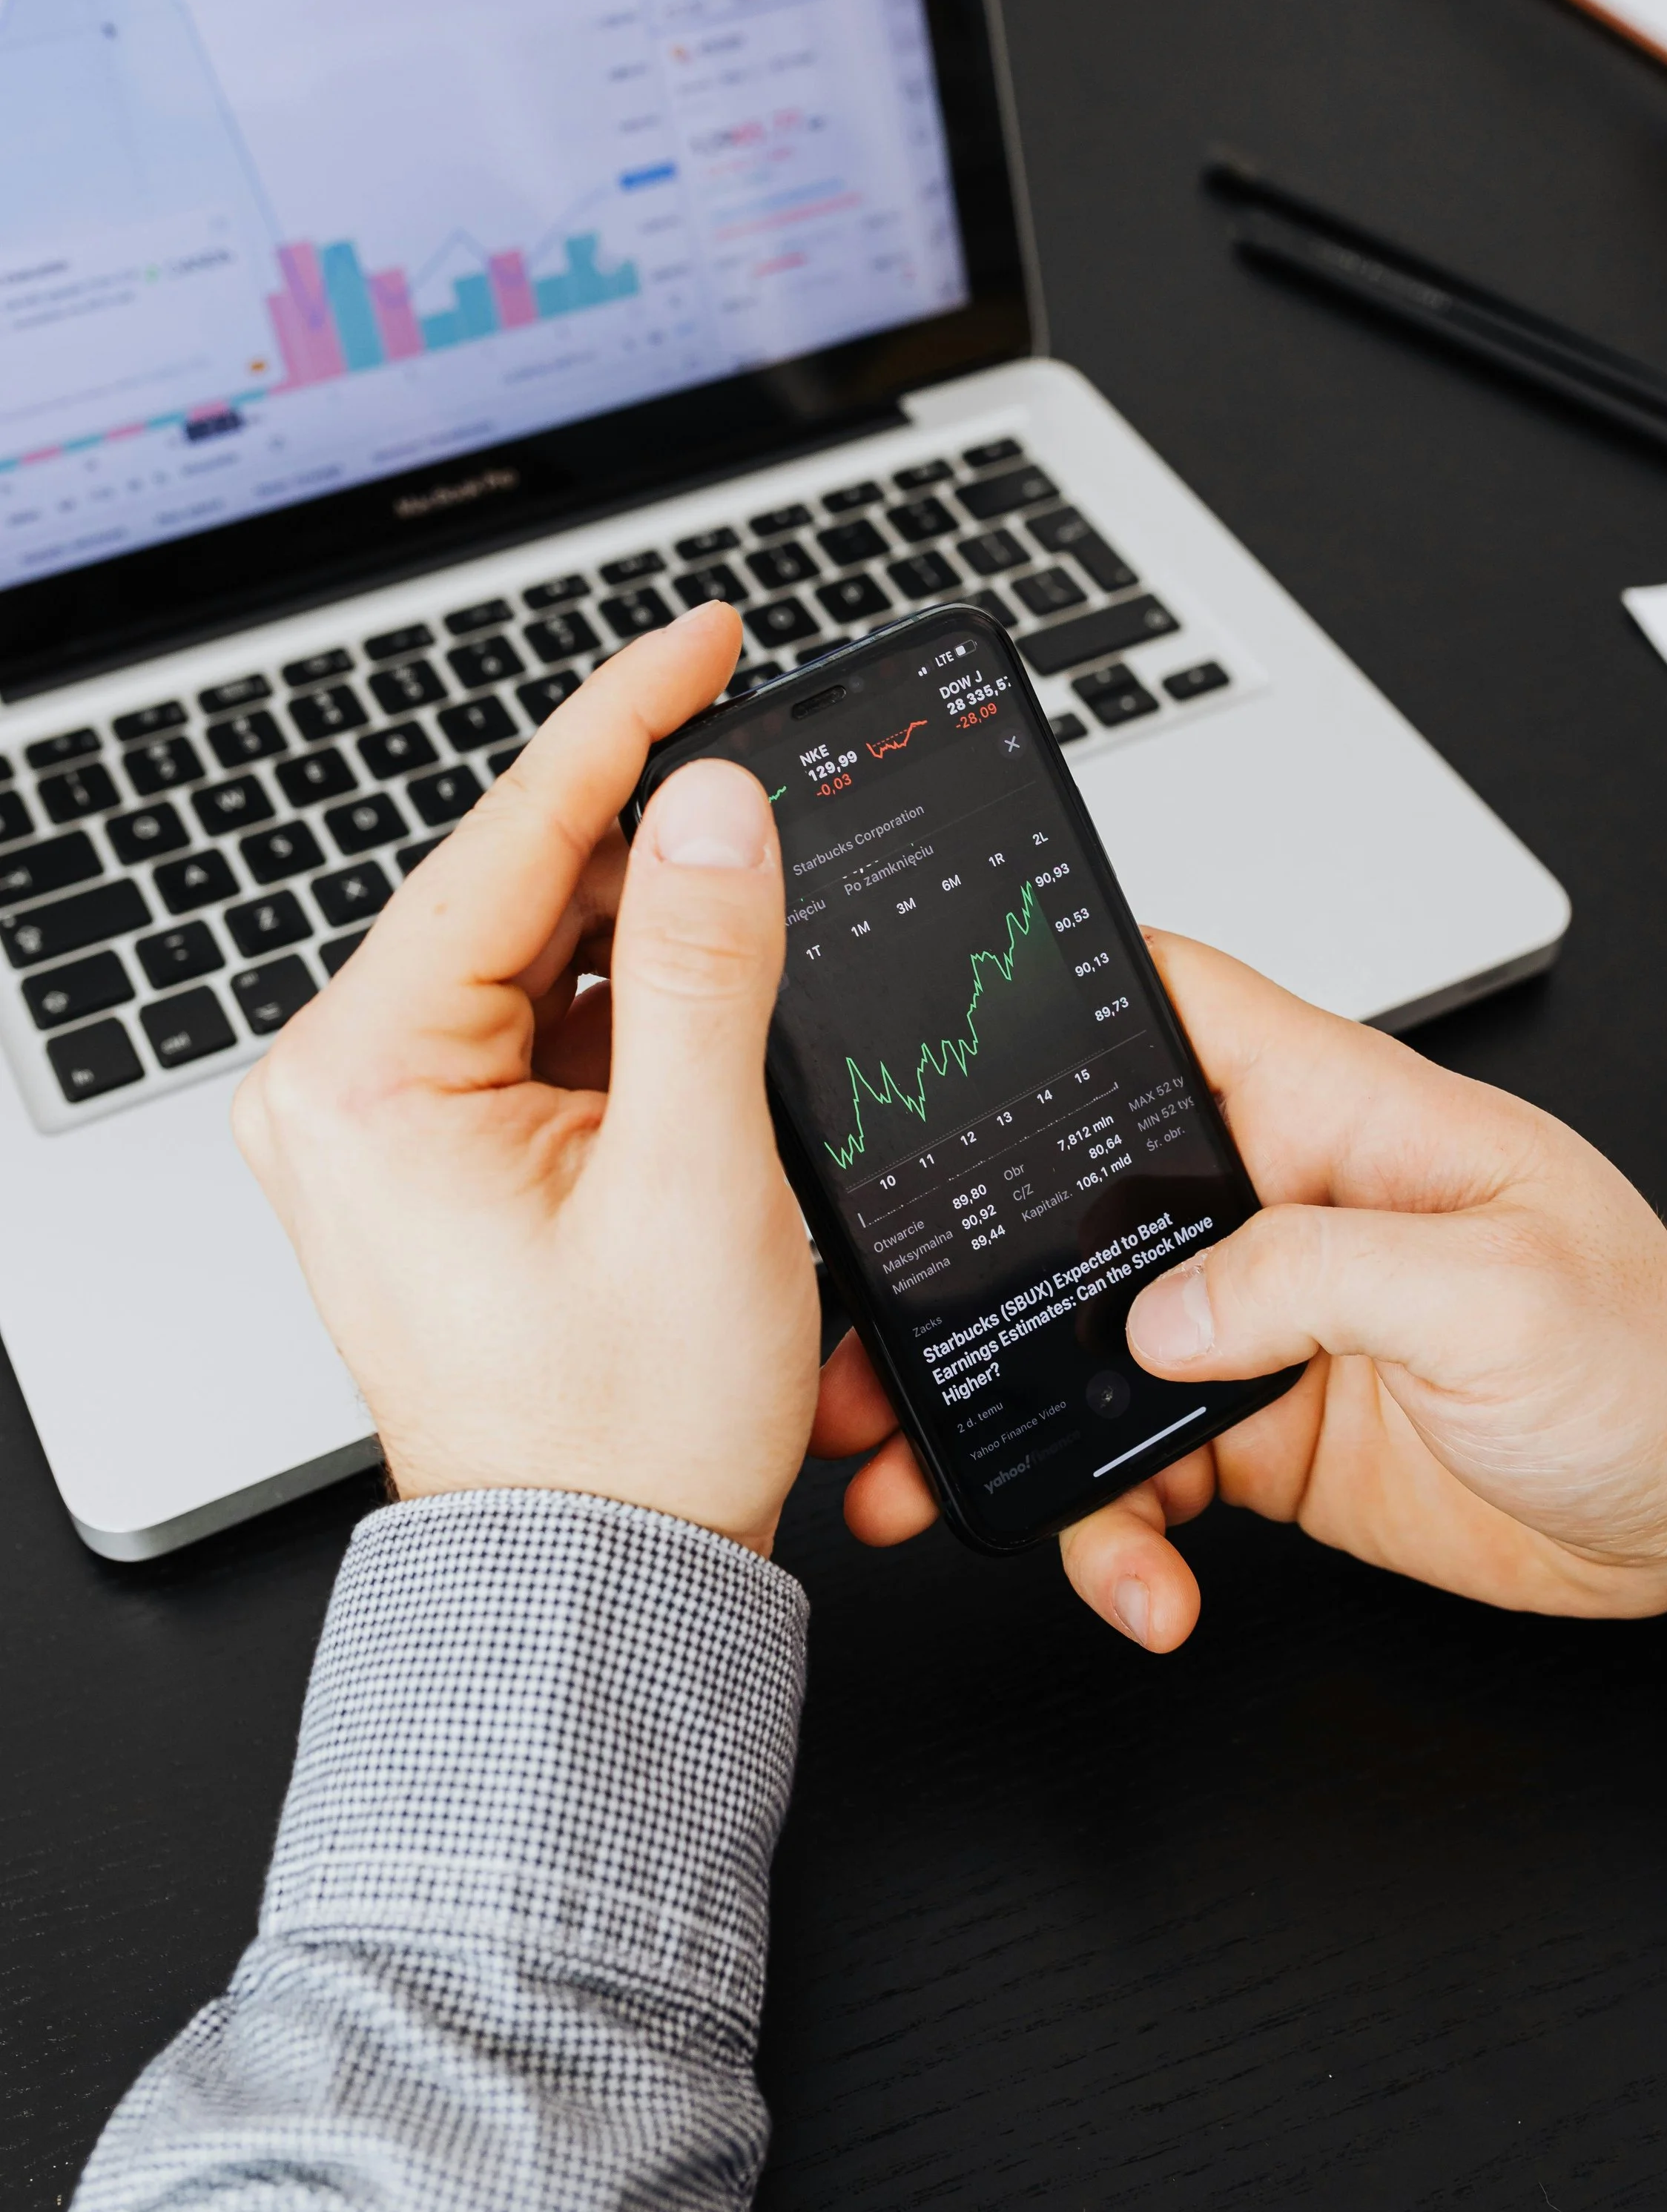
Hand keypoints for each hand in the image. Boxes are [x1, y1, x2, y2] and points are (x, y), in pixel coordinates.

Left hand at [234, 602, 818, 1554]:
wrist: (601, 1575)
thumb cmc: (625, 1424)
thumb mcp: (696, 1176)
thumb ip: (707, 969)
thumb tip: (713, 807)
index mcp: (367, 1079)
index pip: (508, 840)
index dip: (624, 719)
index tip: (706, 635)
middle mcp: (345, 1089)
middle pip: (520, 888)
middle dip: (654, 838)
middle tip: (777, 792)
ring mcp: (383, 1122)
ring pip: (539, 952)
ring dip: (653, 930)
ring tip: (762, 941)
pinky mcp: (434, 1153)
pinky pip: (540, 1024)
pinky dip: (630, 1002)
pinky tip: (710, 1005)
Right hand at [816, 934, 1666, 1644]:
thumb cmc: (1652, 1358)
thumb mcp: (1497, 1292)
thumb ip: (1317, 1278)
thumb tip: (1164, 1315)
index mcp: (1336, 1118)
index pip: (1175, 1006)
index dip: (1056, 997)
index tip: (936, 1034)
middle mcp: (1280, 1210)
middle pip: (1081, 1204)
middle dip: (970, 1273)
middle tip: (874, 1342)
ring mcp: (1264, 1326)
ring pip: (1086, 1355)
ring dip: (1004, 1425)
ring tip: (932, 1491)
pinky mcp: (1262, 1432)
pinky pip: (1141, 1472)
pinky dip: (1114, 1537)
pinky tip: (1143, 1586)